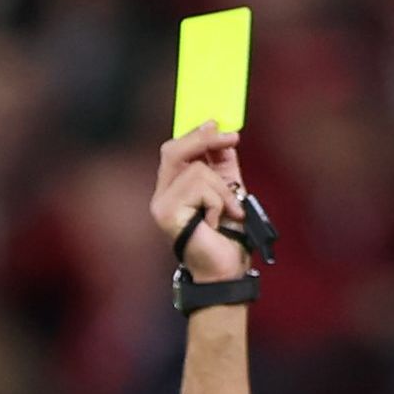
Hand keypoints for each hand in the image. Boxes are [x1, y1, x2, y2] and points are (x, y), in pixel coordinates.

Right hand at [153, 128, 249, 278]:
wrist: (225, 269)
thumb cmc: (227, 236)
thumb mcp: (228, 190)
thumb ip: (223, 164)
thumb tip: (224, 134)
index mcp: (173, 188)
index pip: (174, 151)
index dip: (195, 134)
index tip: (217, 124)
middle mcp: (162, 195)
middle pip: (174, 150)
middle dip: (204, 140)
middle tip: (232, 138)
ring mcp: (160, 204)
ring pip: (197, 170)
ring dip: (222, 190)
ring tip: (228, 212)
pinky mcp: (166, 213)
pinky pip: (200, 187)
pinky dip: (218, 202)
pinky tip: (217, 222)